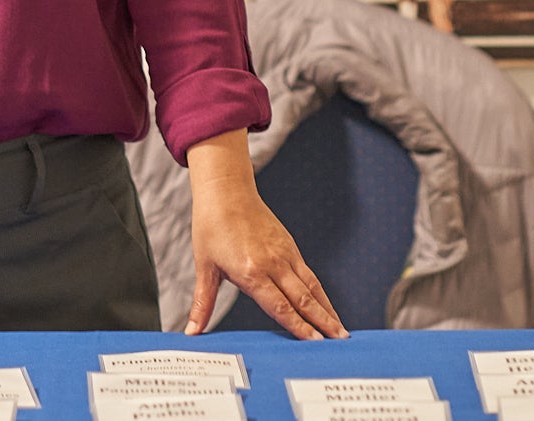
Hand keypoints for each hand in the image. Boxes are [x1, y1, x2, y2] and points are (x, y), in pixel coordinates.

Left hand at [185, 130, 346, 339]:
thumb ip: (203, 303)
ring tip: (341, 331)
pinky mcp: (290, 246)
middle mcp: (273, 264)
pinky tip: (327, 306)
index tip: (314, 342)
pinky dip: (321, 293)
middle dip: (323, 322)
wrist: (226, 191)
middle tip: (339, 342)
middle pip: (302, 299)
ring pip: (311, 287)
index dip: (298, 326)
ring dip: (328, 309)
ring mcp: (285, 254)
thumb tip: (191, 331)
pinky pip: (309, 274)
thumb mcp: (204, 267)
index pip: (279, 306)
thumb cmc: (211, 227)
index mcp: (251, 272)